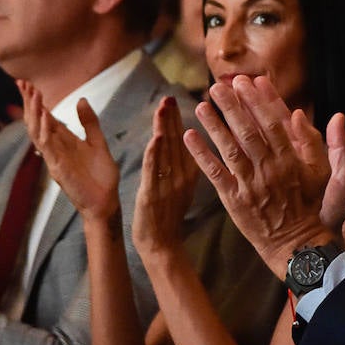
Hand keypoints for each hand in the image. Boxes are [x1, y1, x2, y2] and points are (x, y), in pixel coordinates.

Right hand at [22, 81, 119, 222]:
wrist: (105, 201)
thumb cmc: (101, 176)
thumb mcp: (98, 142)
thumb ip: (89, 122)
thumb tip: (81, 99)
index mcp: (64, 141)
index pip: (45, 117)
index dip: (36, 101)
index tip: (27, 84)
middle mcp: (55, 148)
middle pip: (36, 121)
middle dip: (29, 102)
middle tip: (22, 83)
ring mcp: (54, 157)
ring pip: (37, 131)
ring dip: (34, 112)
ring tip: (33, 93)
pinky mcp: (58, 167)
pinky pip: (47, 146)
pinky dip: (45, 130)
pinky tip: (45, 115)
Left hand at [132, 96, 198, 257]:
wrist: (162, 246)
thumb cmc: (169, 217)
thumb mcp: (181, 188)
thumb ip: (181, 166)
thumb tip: (178, 143)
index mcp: (191, 174)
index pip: (185, 142)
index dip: (179, 121)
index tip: (176, 101)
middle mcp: (182, 177)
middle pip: (177, 142)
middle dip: (172, 118)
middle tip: (169, 98)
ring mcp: (169, 185)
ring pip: (166, 152)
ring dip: (164, 128)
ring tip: (162, 108)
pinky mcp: (153, 195)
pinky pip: (154, 170)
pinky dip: (155, 153)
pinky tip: (156, 137)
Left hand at [183, 76, 338, 274]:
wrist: (301, 248)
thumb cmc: (320, 211)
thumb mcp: (336, 177)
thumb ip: (335, 146)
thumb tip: (335, 116)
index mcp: (293, 161)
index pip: (275, 123)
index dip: (262, 101)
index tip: (251, 82)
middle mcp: (270, 169)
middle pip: (249, 130)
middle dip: (234, 105)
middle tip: (220, 84)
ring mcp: (250, 185)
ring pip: (230, 148)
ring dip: (214, 125)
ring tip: (200, 103)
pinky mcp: (234, 200)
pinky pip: (215, 174)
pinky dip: (202, 154)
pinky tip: (190, 136)